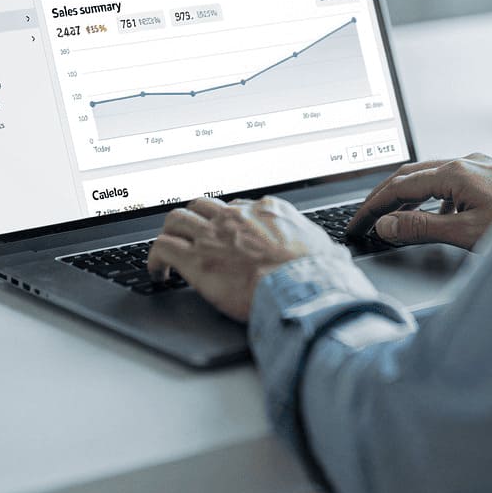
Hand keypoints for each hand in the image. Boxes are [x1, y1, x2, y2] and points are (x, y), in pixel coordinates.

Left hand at [147, 196, 356, 320]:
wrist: (302, 287)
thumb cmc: (317, 273)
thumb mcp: (327, 250)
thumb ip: (323, 248)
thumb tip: (336, 255)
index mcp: (268, 211)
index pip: (240, 208)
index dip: (231, 223)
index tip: (228, 237)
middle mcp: (237, 217)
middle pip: (204, 205)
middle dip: (196, 219)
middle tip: (192, 237)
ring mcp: (213, 235)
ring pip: (177, 219)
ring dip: (171, 233)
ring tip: (169, 250)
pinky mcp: (196, 259)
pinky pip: (162, 247)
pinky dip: (154, 258)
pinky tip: (157, 272)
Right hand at [347, 153, 491, 251]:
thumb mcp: (467, 233)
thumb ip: (422, 228)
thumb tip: (386, 225)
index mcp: (456, 172)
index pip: (399, 186)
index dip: (373, 206)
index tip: (358, 223)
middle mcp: (467, 161)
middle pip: (411, 174)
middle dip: (383, 196)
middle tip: (365, 218)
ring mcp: (481, 165)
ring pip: (431, 175)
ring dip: (408, 196)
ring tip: (393, 218)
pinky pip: (452, 180)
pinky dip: (433, 196)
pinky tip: (438, 214)